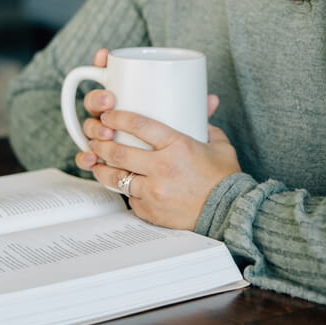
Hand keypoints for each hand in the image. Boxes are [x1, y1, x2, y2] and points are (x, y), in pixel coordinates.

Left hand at [75, 48, 238, 229]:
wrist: (229, 213)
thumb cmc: (225, 178)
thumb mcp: (219, 145)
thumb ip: (205, 126)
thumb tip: (200, 111)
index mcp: (177, 146)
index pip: (139, 125)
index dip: (118, 118)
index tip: (109, 115)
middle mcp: (162, 168)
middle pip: (118, 151)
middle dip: (101, 142)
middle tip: (96, 137)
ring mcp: (154, 191)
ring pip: (115, 177)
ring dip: (102, 168)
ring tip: (98, 161)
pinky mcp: (150, 211)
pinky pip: (129, 198)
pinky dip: (124, 190)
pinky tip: (120, 183)